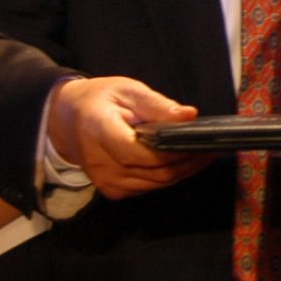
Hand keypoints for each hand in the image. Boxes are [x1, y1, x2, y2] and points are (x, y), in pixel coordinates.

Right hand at [48, 76, 207, 198]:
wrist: (66, 121)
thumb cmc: (99, 100)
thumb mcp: (127, 90)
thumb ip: (158, 105)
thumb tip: (189, 116)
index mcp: (100, 132)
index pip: (142, 153)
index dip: (175, 151)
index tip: (202, 141)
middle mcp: (101, 164)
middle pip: (155, 172)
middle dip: (189, 162)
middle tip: (214, 146)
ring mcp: (105, 181)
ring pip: (156, 183)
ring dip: (184, 171)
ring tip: (205, 152)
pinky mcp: (112, 190)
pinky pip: (148, 186)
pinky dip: (169, 175)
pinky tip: (184, 161)